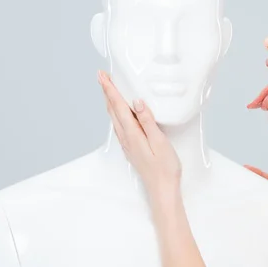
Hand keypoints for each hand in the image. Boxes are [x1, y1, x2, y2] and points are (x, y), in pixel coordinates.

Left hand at [98, 70, 181, 203]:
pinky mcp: (131, 147)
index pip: (118, 106)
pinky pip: (119, 124)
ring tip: (108, 89)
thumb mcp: (160, 142)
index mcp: (132, 134)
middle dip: (106, 92)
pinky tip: (119, 111)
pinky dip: (116, 112)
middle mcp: (126, 138)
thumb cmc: (165, 168)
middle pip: (112, 110)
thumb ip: (147, 121)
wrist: (162, 190)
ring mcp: (127, 143)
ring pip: (114, 117)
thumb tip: (136, 103)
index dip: (110, 89)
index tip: (102, 76)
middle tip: (101, 77)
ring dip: (110, 101)